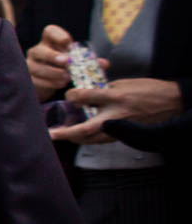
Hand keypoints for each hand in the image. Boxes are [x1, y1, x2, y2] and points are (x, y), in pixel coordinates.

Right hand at [26, 25, 83, 101]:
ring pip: (37, 67)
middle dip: (53, 56)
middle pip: (39, 50)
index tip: (68, 42)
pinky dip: (49, 83)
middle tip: (66, 62)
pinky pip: (36, 80)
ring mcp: (30, 65)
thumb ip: (89, 61)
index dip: (58, 35)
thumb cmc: (64, 67)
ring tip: (66, 77)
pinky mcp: (29, 78)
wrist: (49, 82)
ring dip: (53, 72)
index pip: (49, 31)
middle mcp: (37, 51)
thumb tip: (105, 63)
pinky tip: (60, 84)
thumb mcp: (76, 61)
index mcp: (49, 41)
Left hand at [49, 78, 182, 143]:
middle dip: (66, 133)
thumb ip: (103, 90)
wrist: (171, 102)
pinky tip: (79, 137)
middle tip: (51, 134)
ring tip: (59, 136)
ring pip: (92, 139)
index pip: (87, 97)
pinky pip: (102, 140)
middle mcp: (117, 115)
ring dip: (74, 139)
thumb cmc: (148, 90)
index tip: (67, 95)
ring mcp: (121, 127)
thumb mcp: (124, 83)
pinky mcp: (125, 134)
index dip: (72, 96)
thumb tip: (84, 95)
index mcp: (116, 97)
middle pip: (86, 128)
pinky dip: (88, 139)